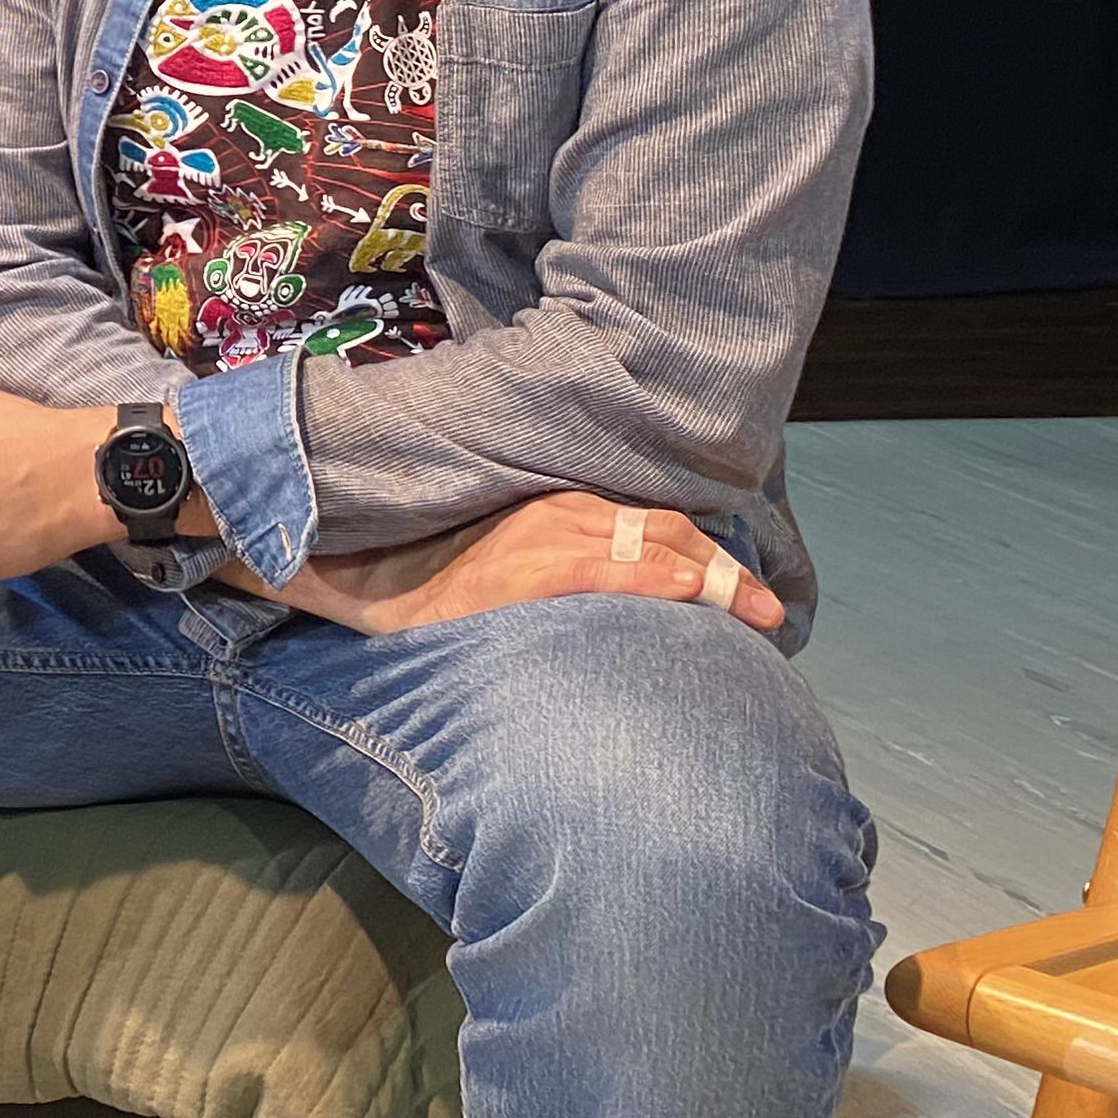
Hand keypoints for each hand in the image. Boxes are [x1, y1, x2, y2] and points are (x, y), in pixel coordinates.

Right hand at [288, 491, 782, 634]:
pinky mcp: (539, 567)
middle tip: (768, 614)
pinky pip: (627, 570)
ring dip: (717, 580)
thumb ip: (536, 553)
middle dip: (725, 570)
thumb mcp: (483, 550)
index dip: (701, 550)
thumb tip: (574, 584)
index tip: (738, 584)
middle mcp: (559, 506)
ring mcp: (552, 534)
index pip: (648, 518)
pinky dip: (675, 583)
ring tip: (755, 618)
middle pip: (669, 530)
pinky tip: (704, 603)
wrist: (349, 569)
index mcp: (549, 499)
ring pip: (662, 546)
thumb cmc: (408, 570)